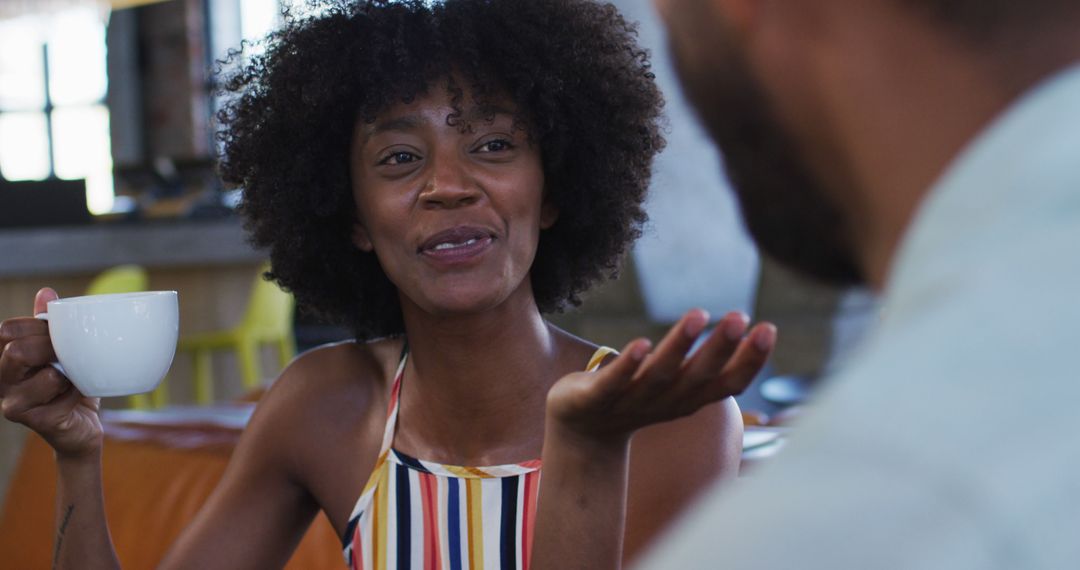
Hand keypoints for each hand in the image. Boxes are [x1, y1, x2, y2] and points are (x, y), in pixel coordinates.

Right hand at [0, 288, 103, 458]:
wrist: (82, 427)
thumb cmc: (70, 383)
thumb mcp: (62, 349)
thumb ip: (51, 323)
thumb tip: (46, 292)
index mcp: (5, 358)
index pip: (7, 330)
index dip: (36, 326)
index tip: (57, 332)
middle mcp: (3, 381)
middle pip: (17, 351)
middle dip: (51, 347)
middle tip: (68, 354)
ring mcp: (14, 403)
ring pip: (46, 376)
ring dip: (69, 372)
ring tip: (73, 377)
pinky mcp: (36, 421)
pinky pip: (63, 396)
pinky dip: (78, 390)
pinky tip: (77, 395)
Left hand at [546, 309, 775, 446]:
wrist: (582, 432)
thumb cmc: (637, 398)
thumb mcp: (678, 386)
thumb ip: (708, 366)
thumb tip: (748, 327)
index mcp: (689, 398)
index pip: (728, 383)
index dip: (750, 360)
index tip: (769, 328)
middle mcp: (665, 402)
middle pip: (698, 376)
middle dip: (720, 347)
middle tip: (741, 316)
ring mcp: (630, 401)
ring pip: (659, 375)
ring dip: (679, 346)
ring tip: (698, 314)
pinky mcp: (595, 398)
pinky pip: (614, 381)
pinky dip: (629, 365)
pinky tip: (642, 343)